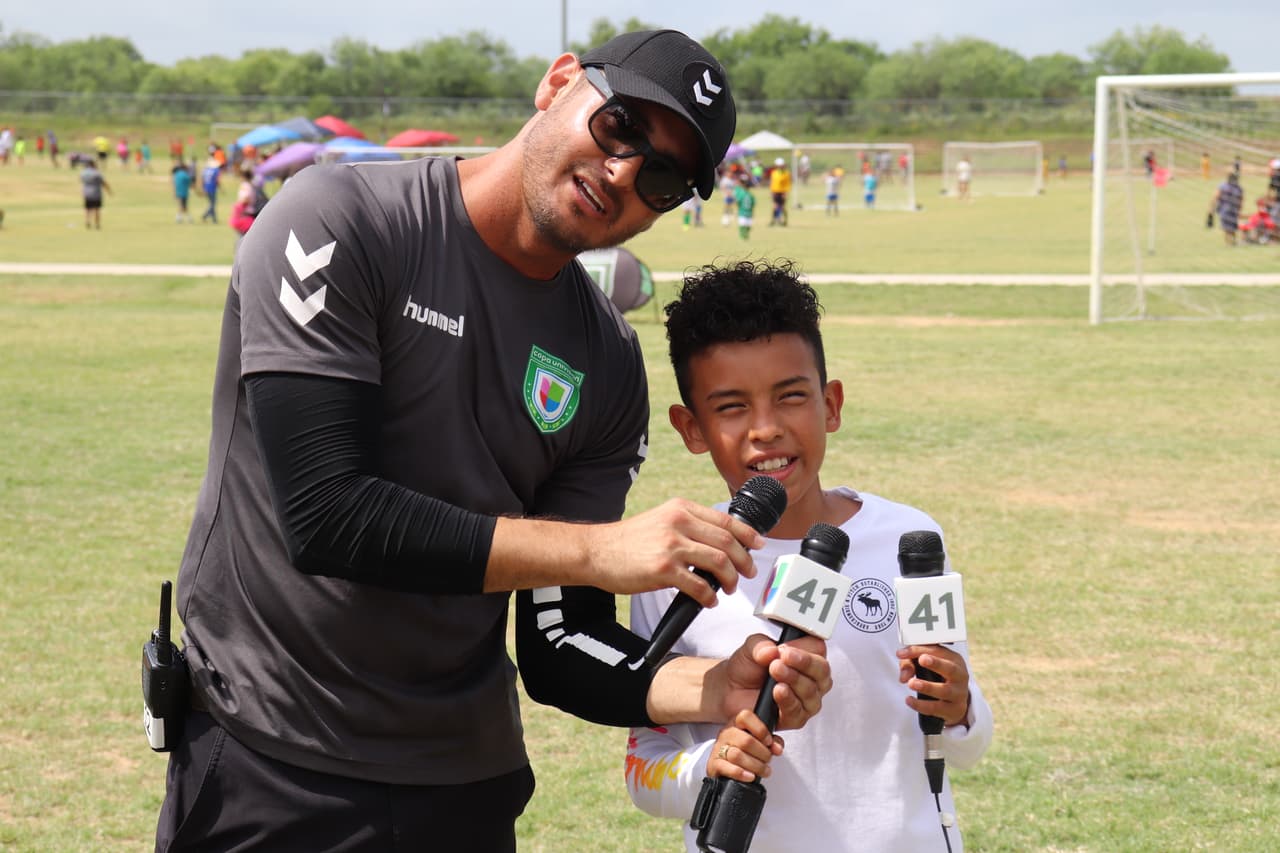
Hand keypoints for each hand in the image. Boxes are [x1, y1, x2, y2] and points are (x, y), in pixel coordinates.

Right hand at [576, 499, 763, 603]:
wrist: (596, 551)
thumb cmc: (628, 540)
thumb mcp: (661, 519)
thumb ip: (687, 526)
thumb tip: (718, 543)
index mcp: (681, 509)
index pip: (726, 520)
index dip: (747, 534)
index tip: (758, 545)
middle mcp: (679, 522)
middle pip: (727, 542)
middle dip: (743, 561)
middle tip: (746, 574)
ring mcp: (671, 545)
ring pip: (719, 562)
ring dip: (730, 579)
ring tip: (727, 588)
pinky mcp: (663, 569)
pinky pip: (699, 585)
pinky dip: (709, 596)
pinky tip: (709, 600)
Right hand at [706, 710, 782, 782]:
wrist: (725, 768)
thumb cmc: (746, 752)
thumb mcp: (760, 742)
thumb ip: (772, 742)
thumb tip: (777, 748)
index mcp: (737, 724)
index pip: (745, 716)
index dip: (760, 729)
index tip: (769, 742)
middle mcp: (726, 733)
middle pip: (746, 741)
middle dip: (762, 753)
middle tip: (768, 760)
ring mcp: (718, 748)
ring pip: (737, 755)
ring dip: (755, 766)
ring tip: (764, 771)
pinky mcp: (713, 764)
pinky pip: (726, 767)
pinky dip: (741, 773)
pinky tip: (750, 777)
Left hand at [719, 634, 830, 730]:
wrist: (731, 689)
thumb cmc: (748, 667)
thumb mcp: (750, 648)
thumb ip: (760, 645)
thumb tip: (771, 651)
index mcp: (807, 657)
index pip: (819, 650)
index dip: (804, 649)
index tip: (785, 649)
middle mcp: (812, 679)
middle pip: (821, 671)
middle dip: (803, 663)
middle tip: (782, 659)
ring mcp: (806, 700)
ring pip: (811, 692)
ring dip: (794, 680)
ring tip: (776, 672)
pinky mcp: (795, 718)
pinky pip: (798, 712)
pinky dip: (788, 701)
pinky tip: (779, 691)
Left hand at [896, 644, 970, 726]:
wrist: (955, 702)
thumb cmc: (939, 677)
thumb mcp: (925, 665)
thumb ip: (910, 664)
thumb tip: (904, 676)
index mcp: (954, 660)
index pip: (937, 651)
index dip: (919, 651)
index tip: (902, 653)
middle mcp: (960, 676)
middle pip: (950, 668)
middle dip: (936, 663)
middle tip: (922, 660)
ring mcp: (959, 694)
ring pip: (945, 691)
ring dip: (927, 686)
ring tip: (911, 683)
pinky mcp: (954, 710)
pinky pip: (937, 709)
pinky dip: (922, 706)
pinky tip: (909, 700)